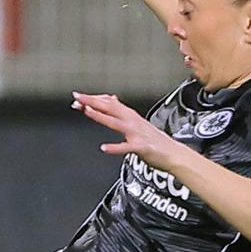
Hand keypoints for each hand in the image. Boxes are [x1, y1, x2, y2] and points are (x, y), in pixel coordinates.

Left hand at [72, 92, 188, 171]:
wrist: (174, 154)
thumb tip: (110, 99)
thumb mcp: (135, 122)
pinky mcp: (141, 147)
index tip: (78, 98)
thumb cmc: (154, 140)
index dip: (93, 99)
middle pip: (110, 108)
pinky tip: (104, 148)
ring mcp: (137, 134)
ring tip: (87, 111)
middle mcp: (133, 121)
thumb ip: (121, 112)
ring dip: (101, 116)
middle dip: (93, 101)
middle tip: (77, 97)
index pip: (109, 103)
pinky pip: (126, 147)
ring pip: (116, 122)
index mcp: (130, 116)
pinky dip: (115, 147)